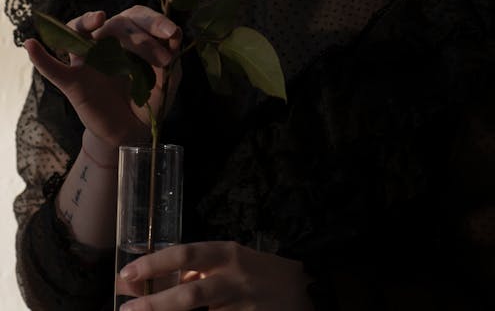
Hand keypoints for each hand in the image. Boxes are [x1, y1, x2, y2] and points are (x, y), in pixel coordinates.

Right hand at [24, 6, 181, 148]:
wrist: (132, 131)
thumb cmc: (149, 97)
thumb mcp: (167, 78)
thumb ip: (171, 59)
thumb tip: (175, 38)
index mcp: (130, 35)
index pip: (138, 17)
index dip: (155, 21)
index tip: (173, 34)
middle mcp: (106, 41)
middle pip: (117, 24)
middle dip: (142, 38)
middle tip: (163, 59)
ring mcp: (87, 59)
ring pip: (77, 31)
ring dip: (85, 21)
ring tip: (98, 19)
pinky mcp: (73, 81)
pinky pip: (53, 68)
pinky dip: (41, 57)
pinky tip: (31, 44)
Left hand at [118, 241, 313, 310]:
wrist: (303, 291)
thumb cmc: (259, 272)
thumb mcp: (231, 260)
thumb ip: (201, 270)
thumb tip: (164, 283)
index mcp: (226, 253)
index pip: (185, 255)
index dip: (154, 264)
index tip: (127, 273)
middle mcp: (233, 278)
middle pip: (189, 296)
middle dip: (154, 305)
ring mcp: (241, 306)